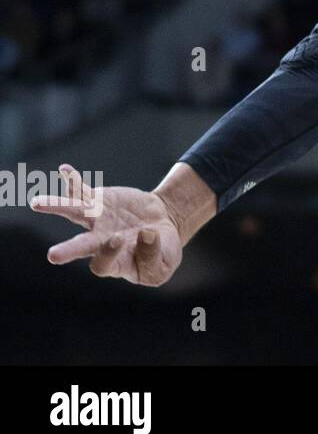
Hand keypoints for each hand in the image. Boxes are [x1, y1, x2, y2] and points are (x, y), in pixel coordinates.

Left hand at [31, 165, 183, 286]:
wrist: (162, 225)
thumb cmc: (162, 250)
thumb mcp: (165, 263)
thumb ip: (154, 255)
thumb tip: (145, 233)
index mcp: (115, 263)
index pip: (104, 264)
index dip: (111, 253)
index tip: (124, 238)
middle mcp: (101, 242)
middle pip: (82, 245)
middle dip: (69, 250)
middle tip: (53, 256)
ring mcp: (97, 220)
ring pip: (75, 214)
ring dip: (56, 208)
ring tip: (36, 203)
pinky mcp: (99, 201)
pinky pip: (83, 191)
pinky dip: (73, 181)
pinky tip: (65, 170)